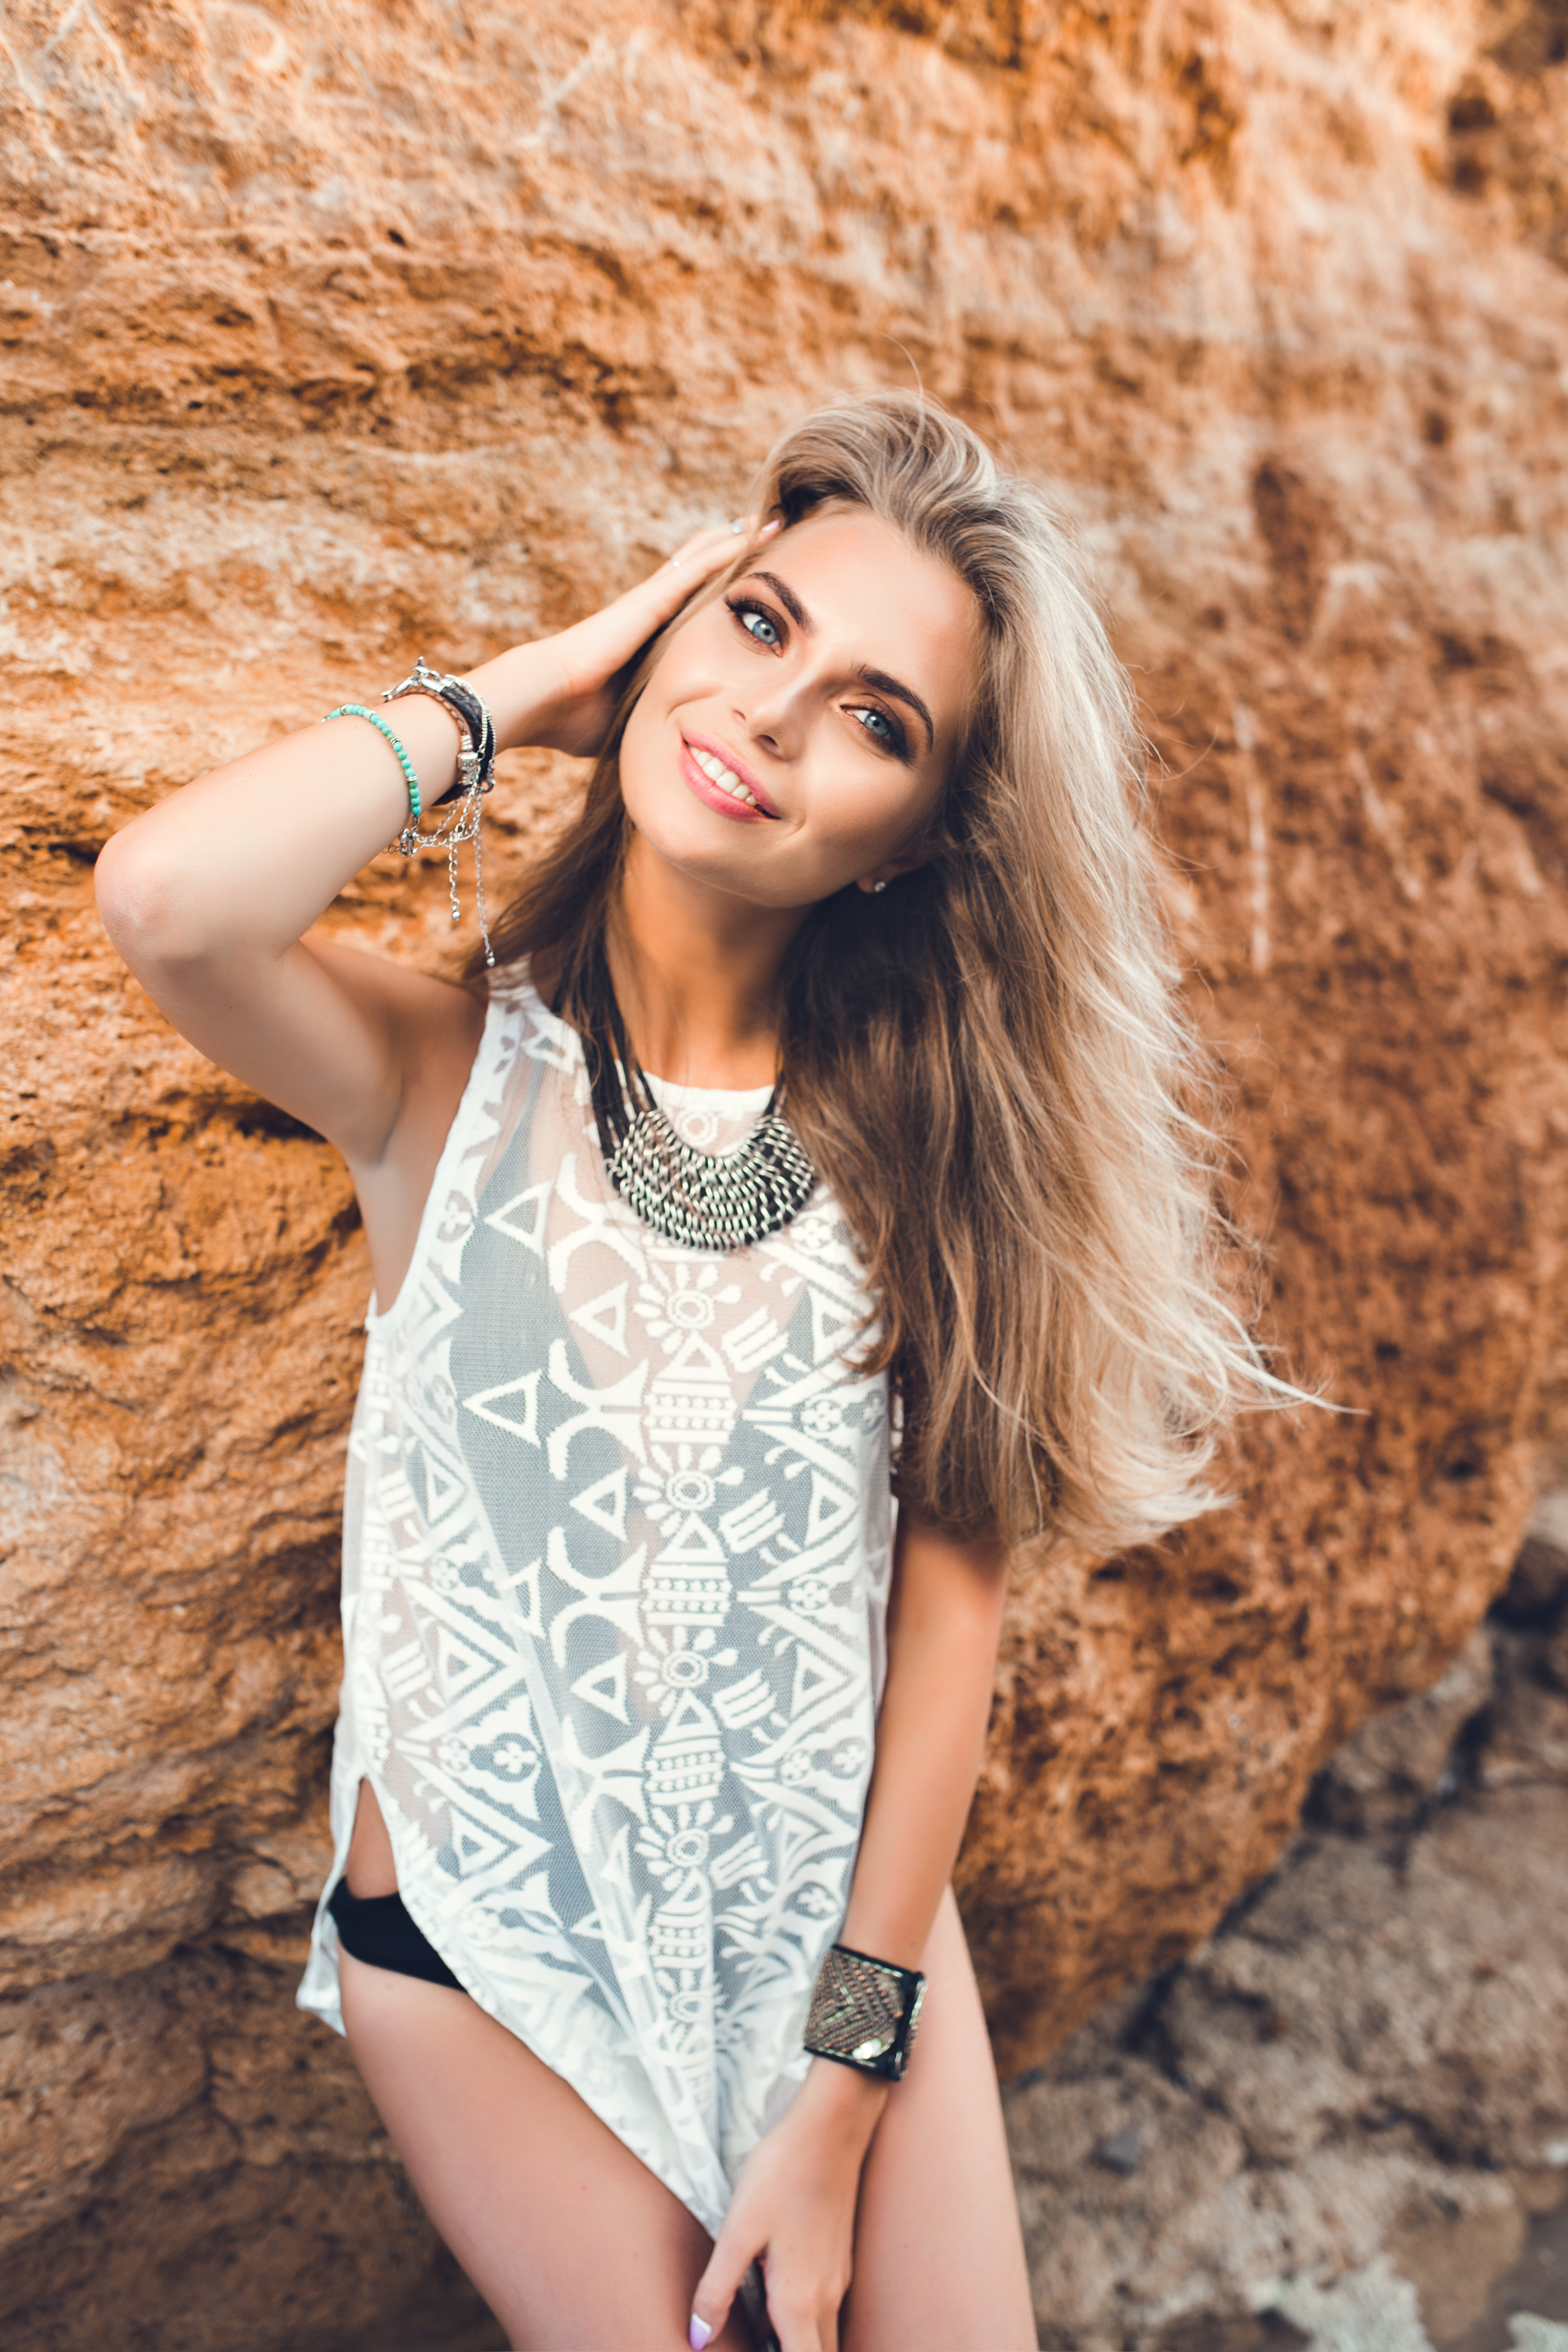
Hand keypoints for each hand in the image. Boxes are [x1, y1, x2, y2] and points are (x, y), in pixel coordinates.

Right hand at [505, 514, 779, 760]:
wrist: (544, 699)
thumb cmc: (574, 719)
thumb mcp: (629, 722)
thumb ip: (651, 725)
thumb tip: (665, 756)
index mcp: (647, 641)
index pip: (688, 609)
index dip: (716, 591)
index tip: (747, 585)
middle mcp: (651, 612)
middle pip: (698, 572)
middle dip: (730, 553)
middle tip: (766, 534)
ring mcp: (651, 602)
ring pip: (701, 559)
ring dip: (734, 539)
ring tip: (768, 522)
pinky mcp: (651, 601)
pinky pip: (698, 568)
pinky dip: (726, 549)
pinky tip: (752, 533)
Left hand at [689, 2060, 888, 2351]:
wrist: (829, 2129)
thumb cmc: (782, 2175)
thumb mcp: (738, 2231)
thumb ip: (717, 2290)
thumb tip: (697, 2338)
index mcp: (800, 2301)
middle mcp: (827, 2298)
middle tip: (754, 2343)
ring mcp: (837, 2278)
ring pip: (821, 2334)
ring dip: (793, 2341)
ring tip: (755, 2328)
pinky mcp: (838, 2259)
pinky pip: (823, 2307)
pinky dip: (801, 2318)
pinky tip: (770, 2291)